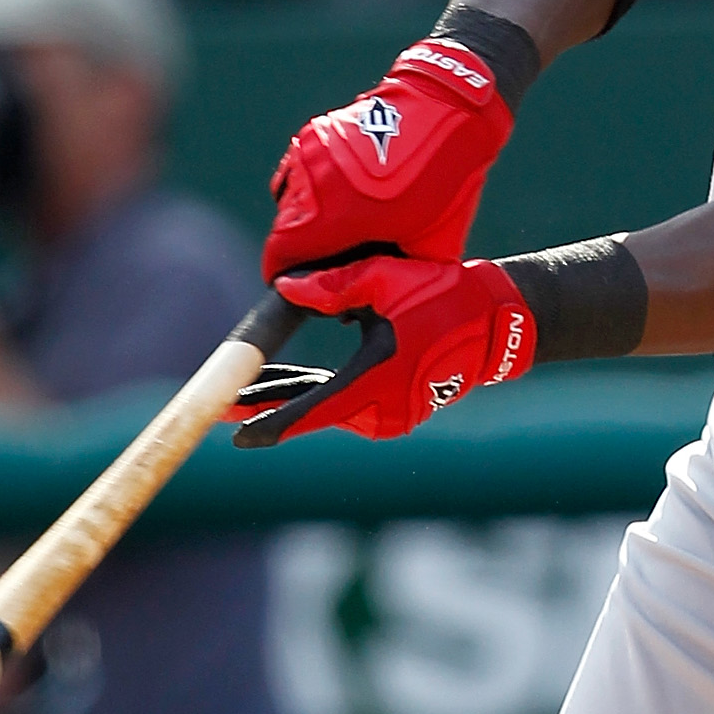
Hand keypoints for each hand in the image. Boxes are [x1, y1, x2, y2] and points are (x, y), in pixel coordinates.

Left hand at [233, 254, 534, 442]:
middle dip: (264, 407)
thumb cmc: (441, 296)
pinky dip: (314, 394)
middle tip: (219, 410)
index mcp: (377, 377)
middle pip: (310, 411)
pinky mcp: (394, 414)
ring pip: (325, 407)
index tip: (235, 433)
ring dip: (288, 396)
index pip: (312, 408)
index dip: (270, 421)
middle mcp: (381, 408)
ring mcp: (390, 417)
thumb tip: (284, 288)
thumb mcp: (385, 279)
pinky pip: (343, 405)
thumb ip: (332, 285)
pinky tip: (281, 386)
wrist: (494, 326)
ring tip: (241, 391)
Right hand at [263, 39, 513, 281]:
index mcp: (338, 215)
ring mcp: (310, 154)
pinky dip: (309, 193)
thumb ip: (391, 273)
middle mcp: (314, 183)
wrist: (446, 110)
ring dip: (304, 222)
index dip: (284, 277)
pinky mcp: (314, 133)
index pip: (281, 256)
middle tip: (327, 264)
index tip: (295, 288)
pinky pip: (297, 176)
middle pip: (283, 232)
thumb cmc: (444, 182)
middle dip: (298, 253)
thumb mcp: (427, 245)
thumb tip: (370, 296)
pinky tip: (336, 199)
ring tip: (337, 231)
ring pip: (288, 203)